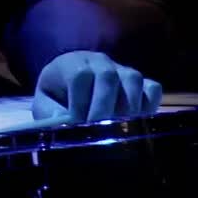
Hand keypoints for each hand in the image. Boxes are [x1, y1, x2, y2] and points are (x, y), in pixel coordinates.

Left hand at [31, 50, 161, 122]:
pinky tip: (138, 124)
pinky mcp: (141, 83)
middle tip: (99, 135)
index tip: (77, 125)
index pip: (80, 76)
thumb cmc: (57, 96)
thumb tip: (64, 121)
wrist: (70, 82)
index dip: (80, 103)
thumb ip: (50, 113)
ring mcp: (123, 70)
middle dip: (103, 109)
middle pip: (108, 77)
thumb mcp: (45, 103)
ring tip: (119, 132)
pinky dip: (149, 106)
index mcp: (73, 63)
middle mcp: (100, 62)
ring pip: (133, 80)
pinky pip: (152, 89)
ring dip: (127, 109)